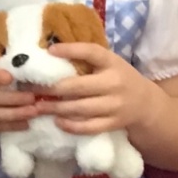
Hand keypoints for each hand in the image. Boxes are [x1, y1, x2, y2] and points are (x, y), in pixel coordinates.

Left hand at [45, 44, 161, 136]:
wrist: (145, 103)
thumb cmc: (119, 78)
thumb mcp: (109, 63)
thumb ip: (87, 60)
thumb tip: (50, 52)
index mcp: (112, 62)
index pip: (92, 52)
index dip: (71, 50)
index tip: (50, 51)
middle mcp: (114, 83)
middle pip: (78, 87)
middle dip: (52, 89)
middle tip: (31, 90)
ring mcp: (115, 105)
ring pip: (80, 108)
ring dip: (56, 108)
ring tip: (39, 107)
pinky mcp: (114, 123)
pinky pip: (89, 127)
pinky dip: (71, 126)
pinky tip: (57, 121)